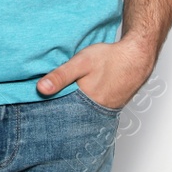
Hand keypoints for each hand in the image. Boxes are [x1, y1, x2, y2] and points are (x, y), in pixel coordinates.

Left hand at [37, 36, 155, 110]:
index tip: (35, 105)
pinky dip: (83, 104)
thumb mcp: (80, 62)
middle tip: (45, 104)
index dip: (48, 108)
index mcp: (85, 102)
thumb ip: (61, 76)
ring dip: (71, 106)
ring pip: (81, 111)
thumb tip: (41, 89)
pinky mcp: (109, 105)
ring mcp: (103, 109)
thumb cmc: (110, 58)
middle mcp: (95, 111)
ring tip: (60, 100)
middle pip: (70, 114)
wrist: (137, 57)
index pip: (60, 112)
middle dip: (58, 109)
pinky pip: (91, 108)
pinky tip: (80, 95)